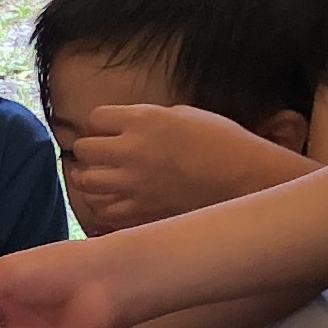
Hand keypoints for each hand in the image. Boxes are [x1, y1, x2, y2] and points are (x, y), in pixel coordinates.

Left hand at [58, 101, 308, 234]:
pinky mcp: (140, 213)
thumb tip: (131, 126)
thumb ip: (150, 119)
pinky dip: (102, 207)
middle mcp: (129, 152)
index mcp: (142, 121)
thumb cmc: (223, 141)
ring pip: (85, 183)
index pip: (94, 119)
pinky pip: (102, 212)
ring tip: (100, 180)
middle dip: (90, 151)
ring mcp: (132, 186)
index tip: (107, 130)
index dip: (99, 125)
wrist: (244, 178)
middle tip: (101, 156)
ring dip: (89, 179)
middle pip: (83, 150)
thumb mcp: (185, 114)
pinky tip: (111, 202)